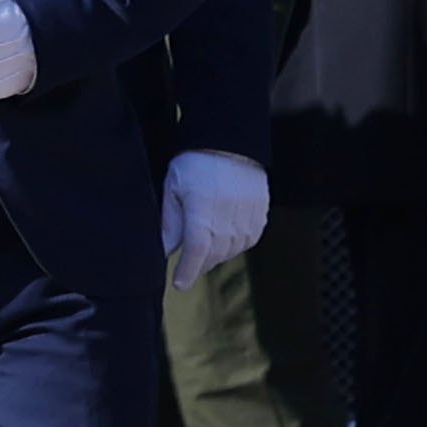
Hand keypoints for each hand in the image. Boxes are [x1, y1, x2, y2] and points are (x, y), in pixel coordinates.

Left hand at [159, 149, 270, 290]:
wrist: (230, 143)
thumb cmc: (195, 162)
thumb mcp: (172, 188)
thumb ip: (170, 222)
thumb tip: (165, 250)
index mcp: (202, 210)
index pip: (196, 251)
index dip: (187, 271)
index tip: (179, 283)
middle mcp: (228, 216)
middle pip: (215, 254)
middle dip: (199, 265)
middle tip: (187, 269)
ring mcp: (248, 216)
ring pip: (233, 249)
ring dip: (216, 256)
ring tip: (203, 253)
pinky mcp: (261, 213)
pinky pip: (249, 239)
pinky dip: (235, 245)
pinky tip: (224, 240)